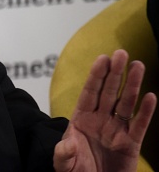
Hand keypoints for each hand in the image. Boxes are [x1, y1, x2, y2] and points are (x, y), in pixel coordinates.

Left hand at [53, 49, 156, 171]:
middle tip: (121, 53)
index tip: (102, 58)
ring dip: (132, 85)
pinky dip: (146, 111)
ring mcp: (116, 130)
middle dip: (115, 73)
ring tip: (138, 66)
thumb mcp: (64, 163)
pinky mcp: (130, 144)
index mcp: (81, 119)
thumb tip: (67, 144)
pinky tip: (151, 96)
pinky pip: (139, 125)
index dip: (96, 76)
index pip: (90, 92)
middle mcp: (99, 120)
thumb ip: (64, 153)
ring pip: (126, 103)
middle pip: (109, 92)